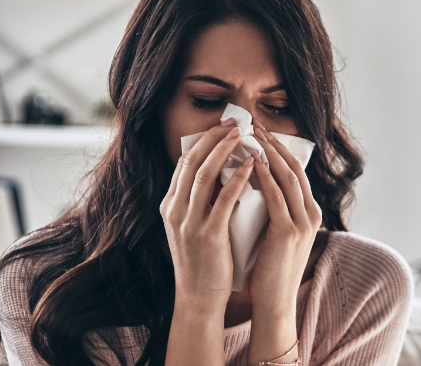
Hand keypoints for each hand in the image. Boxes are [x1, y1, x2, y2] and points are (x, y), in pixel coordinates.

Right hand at [160, 120, 255, 306]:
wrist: (198, 297)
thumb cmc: (202, 262)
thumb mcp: (192, 226)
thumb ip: (200, 202)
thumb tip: (221, 173)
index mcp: (169, 206)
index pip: (183, 163)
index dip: (203, 141)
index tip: (222, 127)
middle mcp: (174, 210)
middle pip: (192, 161)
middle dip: (214, 138)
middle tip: (235, 122)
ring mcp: (189, 222)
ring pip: (205, 174)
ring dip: (225, 149)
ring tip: (244, 135)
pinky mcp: (207, 234)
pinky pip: (223, 198)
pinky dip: (238, 177)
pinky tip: (252, 165)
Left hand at [246, 122, 322, 310]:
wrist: (274, 301)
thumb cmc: (269, 269)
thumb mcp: (276, 233)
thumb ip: (274, 210)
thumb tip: (254, 183)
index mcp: (310, 213)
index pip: (296, 172)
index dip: (279, 149)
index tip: (261, 132)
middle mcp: (312, 214)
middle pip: (295, 168)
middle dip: (274, 144)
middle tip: (254, 125)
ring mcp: (303, 223)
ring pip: (288, 177)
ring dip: (268, 153)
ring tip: (251, 135)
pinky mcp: (288, 232)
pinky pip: (276, 196)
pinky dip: (264, 176)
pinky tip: (250, 162)